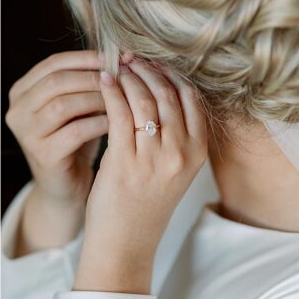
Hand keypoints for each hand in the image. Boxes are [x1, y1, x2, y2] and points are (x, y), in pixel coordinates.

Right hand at [5, 51, 108, 211]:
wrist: (66, 186)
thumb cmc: (75, 140)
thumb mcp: (76, 107)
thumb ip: (86, 82)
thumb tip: (121, 56)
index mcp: (21, 92)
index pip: (52, 64)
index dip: (85, 58)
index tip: (116, 57)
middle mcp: (17, 110)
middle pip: (56, 81)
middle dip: (92, 77)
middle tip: (122, 78)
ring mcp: (26, 134)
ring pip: (64, 105)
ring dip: (97, 99)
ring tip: (122, 100)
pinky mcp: (42, 155)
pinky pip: (75, 131)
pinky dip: (99, 123)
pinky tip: (118, 123)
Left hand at [75, 57, 207, 292]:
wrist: (126, 242)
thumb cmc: (144, 202)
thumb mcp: (172, 169)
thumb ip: (174, 134)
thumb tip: (161, 91)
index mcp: (197, 154)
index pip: (192, 99)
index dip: (172, 74)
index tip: (155, 60)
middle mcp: (180, 154)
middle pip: (169, 95)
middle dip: (148, 70)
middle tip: (131, 56)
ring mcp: (154, 159)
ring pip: (144, 100)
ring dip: (128, 77)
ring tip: (115, 65)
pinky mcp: (125, 161)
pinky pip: (118, 114)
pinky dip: (110, 91)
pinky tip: (101, 80)